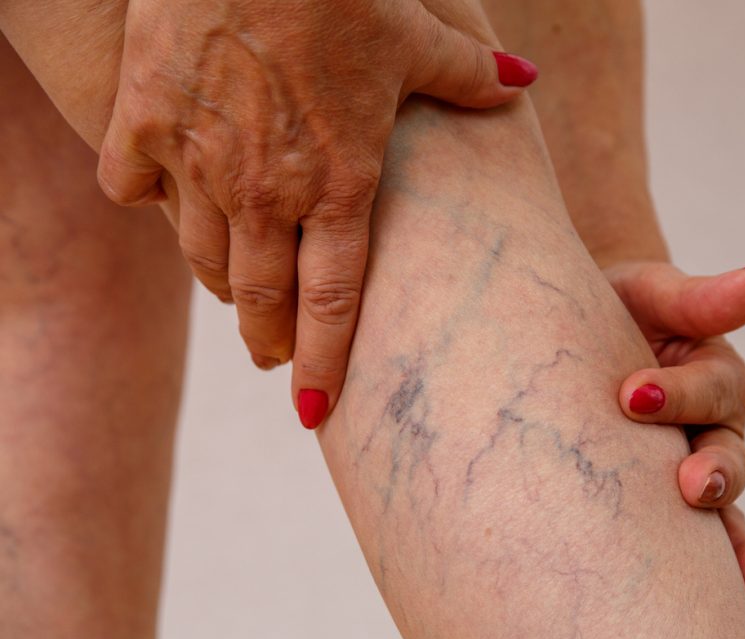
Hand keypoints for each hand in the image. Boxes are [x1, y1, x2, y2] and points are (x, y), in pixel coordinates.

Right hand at [97, 0, 536, 428]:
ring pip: (202, 257)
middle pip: (262, 298)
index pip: (333, 300)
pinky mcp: (143, 124)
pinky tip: (166, 203)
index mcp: (338, 183)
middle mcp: (267, 190)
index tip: (317, 408)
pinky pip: (132, 190)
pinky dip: (148, 204)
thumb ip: (468, 73)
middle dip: (268, 342)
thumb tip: (525, 78)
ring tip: (237, 299)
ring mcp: (199, 161)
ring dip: (222, 287)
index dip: (325, 362)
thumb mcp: (413, 34)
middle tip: (274, 359)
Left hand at [607, 261, 744, 605]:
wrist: (578, 331)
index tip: (632, 393)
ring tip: (742, 581)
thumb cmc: (617, 308)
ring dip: (730, 542)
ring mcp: (695, 466)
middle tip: (692, 484)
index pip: (710, 386)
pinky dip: (723, 569)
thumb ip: (702, 298)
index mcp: (717, 373)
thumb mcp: (652, 292)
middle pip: (728, 455)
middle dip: (713, 473)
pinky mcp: (667, 500)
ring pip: (722, 508)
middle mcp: (715, 426)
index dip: (678, 393)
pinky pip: (701, 540)